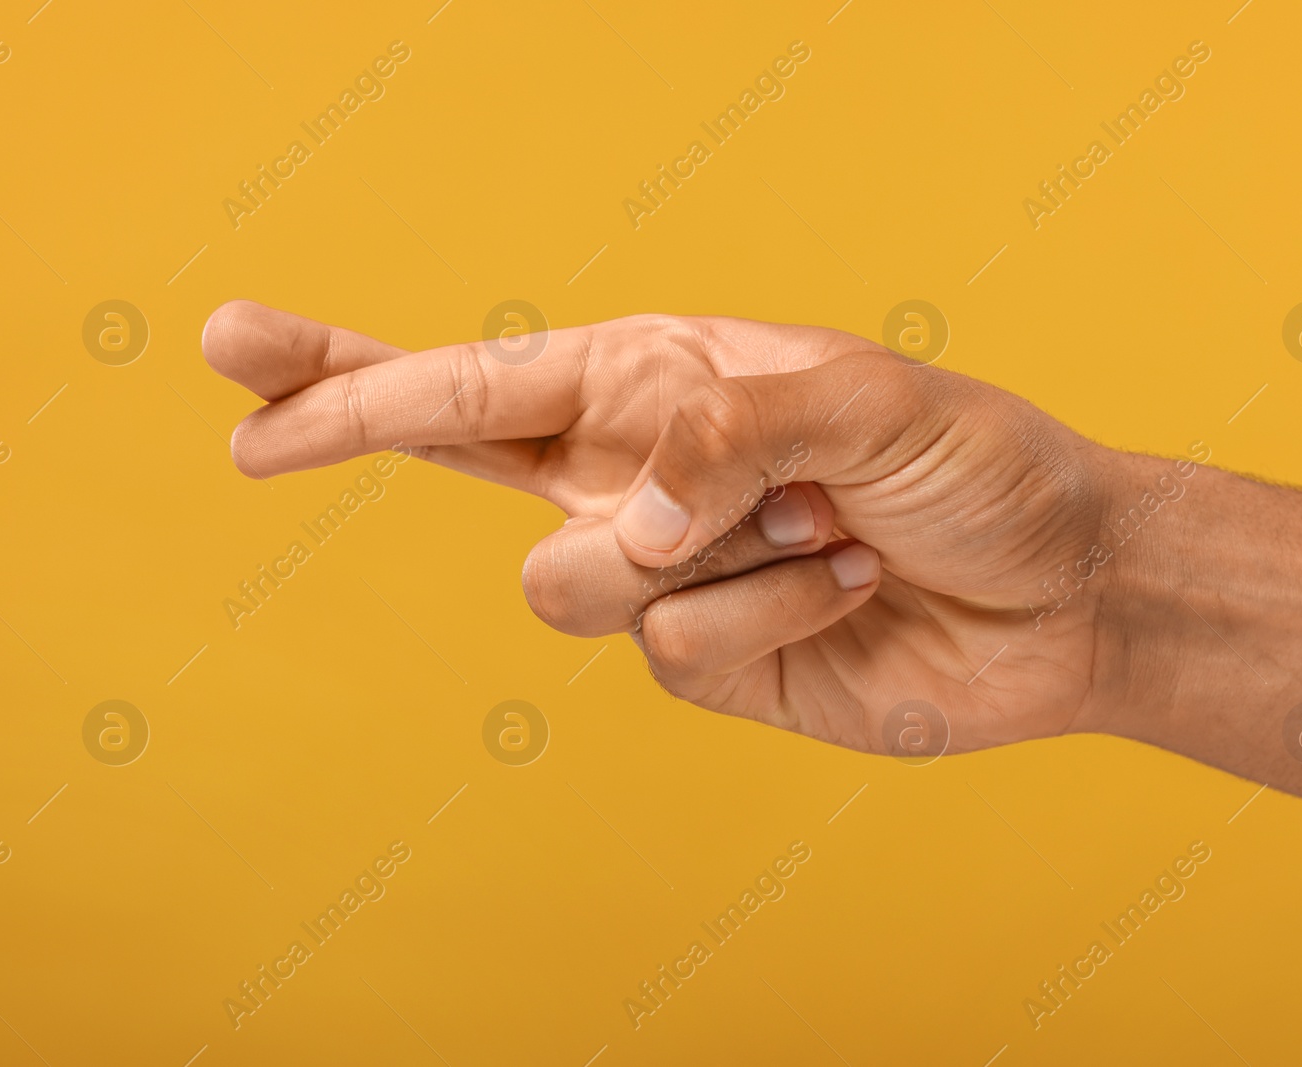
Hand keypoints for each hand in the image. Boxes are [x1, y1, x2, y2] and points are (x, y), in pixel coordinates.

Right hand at [202, 302, 1124, 755]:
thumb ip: (722, 434)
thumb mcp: (865, 400)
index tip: (243, 364)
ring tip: (821, 524)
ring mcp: (664, 576)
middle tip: (247, 424)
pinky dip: (775, 618)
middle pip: (453, 460)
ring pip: (572, 586)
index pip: (484, 376)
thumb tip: (620, 526)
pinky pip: (676, 652)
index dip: (358, 376)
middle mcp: (641, 476)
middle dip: (349, 426)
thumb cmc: (974, 466)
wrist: (1058, 589)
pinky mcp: (706, 667)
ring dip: (708, 554)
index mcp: (662, 380)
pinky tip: (843, 588)